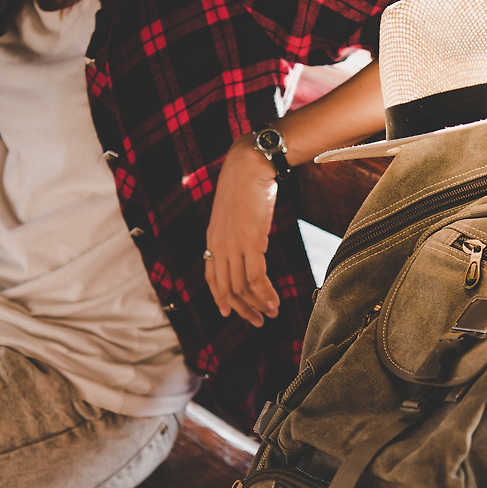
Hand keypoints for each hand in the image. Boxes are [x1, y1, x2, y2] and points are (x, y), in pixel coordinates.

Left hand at [203, 136, 282, 327]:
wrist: (249, 166)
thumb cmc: (246, 185)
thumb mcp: (235, 213)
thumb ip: (237, 231)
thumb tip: (249, 242)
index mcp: (213, 240)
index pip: (212, 278)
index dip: (220, 298)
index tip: (229, 313)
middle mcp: (219, 246)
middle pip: (227, 288)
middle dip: (242, 309)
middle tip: (257, 321)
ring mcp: (233, 246)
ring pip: (241, 287)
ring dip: (257, 305)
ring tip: (270, 314)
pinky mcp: (250, 243)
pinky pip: (256, 278)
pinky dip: (265, 294)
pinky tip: (274, 302)